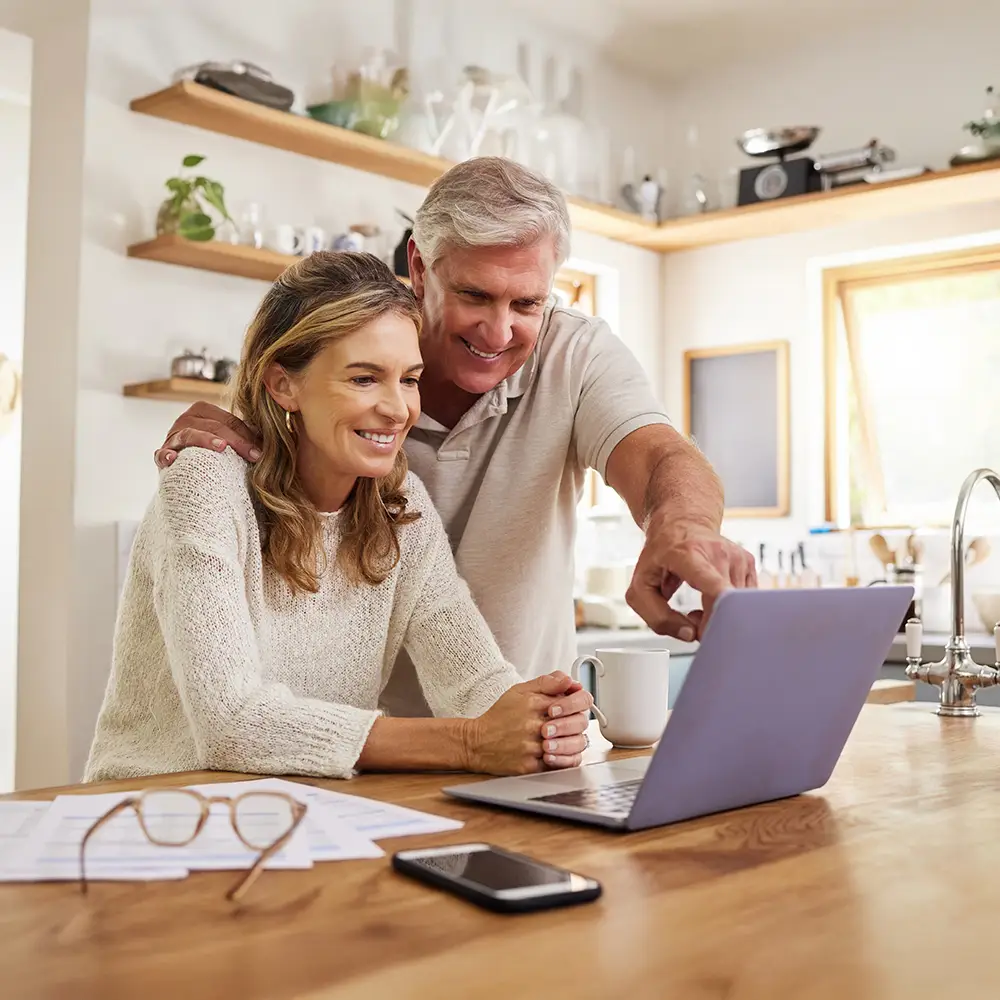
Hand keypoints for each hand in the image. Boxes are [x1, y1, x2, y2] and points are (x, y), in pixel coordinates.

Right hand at [154, 402, 261, 468]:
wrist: (188, 474)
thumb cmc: (215, 455)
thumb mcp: (230, 442)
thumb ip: (246, 435)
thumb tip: (274, 436)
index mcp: (203, 412)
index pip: (229, 420)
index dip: (248, 434)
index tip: (262, 451)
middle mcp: (185, 420)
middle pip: (212, 425)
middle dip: (236, 440)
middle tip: (253, 455)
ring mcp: (172, 437)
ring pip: (189, 434)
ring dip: (205, 440)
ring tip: (222, 448)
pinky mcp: (162, 455)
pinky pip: (160, 453)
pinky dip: (165, 455)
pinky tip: (172, 459)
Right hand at [464, 672, 593, 775]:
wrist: (477, 742)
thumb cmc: (500, 716)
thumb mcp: (519, 691)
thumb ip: (547, 682)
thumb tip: (570, 681)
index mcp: (535, 703)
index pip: (575, 699)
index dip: (579, 702)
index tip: (574, 705)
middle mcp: (535, 725)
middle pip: (578, 723)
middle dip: (578, 722)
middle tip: (569, 723)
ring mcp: (533, 747)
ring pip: (573, 745)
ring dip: (573, 740)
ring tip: (563, 738)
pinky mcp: (530, 766)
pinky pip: (561, 765)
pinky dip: (565, 759)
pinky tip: (559, 753)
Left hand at [626, 516, 756, 640]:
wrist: (681, 523)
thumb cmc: (660, 555)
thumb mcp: (641, 586)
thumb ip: (657, 616)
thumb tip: (690, 634)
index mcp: (688, 555)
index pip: (713, 583)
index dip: (719, 607)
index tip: (721, 621)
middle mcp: (718, 553)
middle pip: (727, 604)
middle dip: (710, 625)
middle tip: (692, 618)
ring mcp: (737, 557)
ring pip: (738, 607)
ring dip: (719, 616)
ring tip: (700, 604)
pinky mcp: (748, 563)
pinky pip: (745, 600)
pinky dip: (729, 608)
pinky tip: (713, 597)